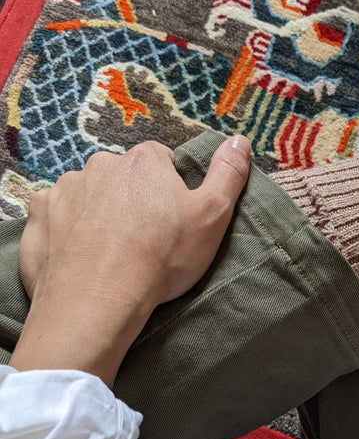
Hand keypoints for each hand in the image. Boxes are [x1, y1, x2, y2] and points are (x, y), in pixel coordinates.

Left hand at [11, 136, 251, 386]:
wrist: (99, 299)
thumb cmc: (161, 258)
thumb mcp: (212, 216)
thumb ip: (228, 174)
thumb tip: (239, 140)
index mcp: (144, 162)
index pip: (160, 160)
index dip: (168, 189)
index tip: (170, 219)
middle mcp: (101, 165)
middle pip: (121, 176)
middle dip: (130, 199)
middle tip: (140, 239)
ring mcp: (66, 189)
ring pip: (87, 194)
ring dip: (97, 213)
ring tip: (109, 252)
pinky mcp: (40, 216)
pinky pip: (55, 214)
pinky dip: (65, 229)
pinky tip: (79, 255)